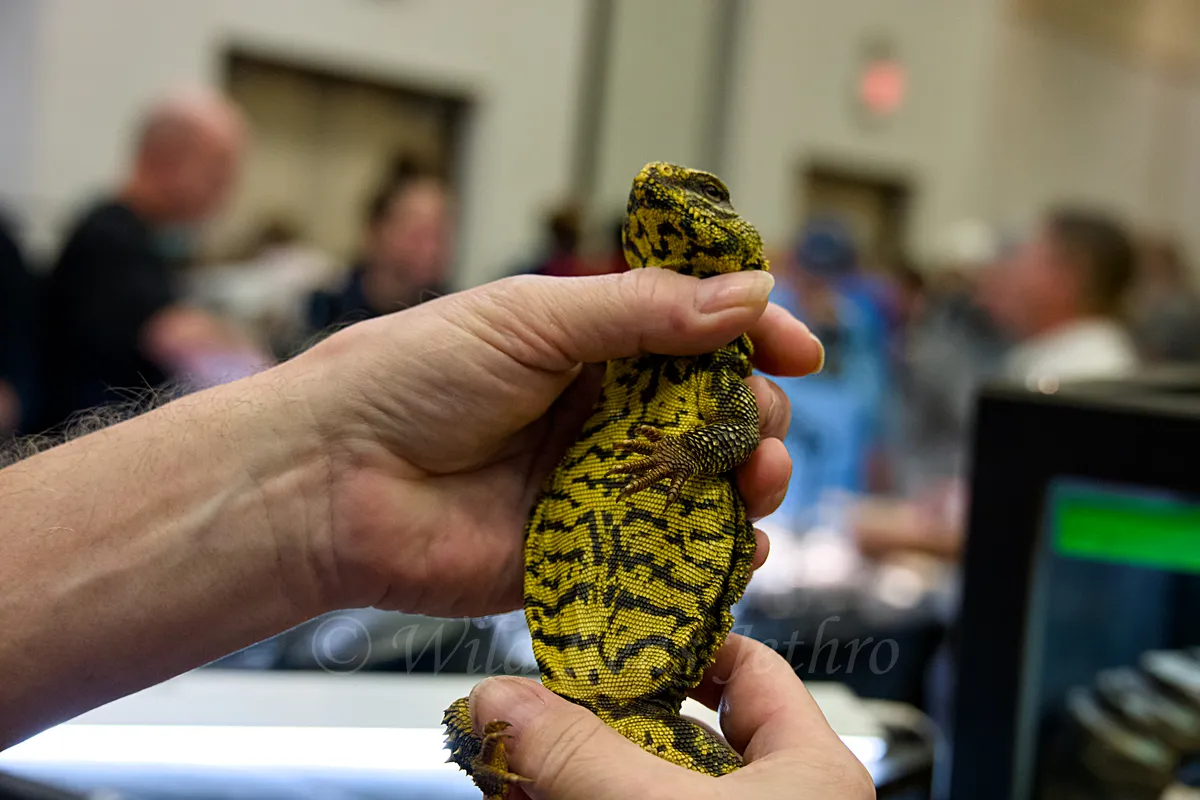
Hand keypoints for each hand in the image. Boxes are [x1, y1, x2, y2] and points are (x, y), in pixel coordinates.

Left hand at [282, 269, 823, 615]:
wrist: (330, 482)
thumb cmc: (411, 378)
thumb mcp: (530, 319)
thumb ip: (642, 312)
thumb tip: (749, 292)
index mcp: (589, 343)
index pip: (695, 332)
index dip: (755, 336)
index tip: (799, 350)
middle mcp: (600, 413)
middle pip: (714, 411)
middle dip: (755, 413)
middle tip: (753, 421)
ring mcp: (595, 485)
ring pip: (704, 483)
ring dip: (749, 479)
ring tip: (754, 476)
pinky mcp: (584, 554)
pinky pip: (668, 555)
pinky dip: (715, 553)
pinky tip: (737, 544)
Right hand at [464, 634, 875, 798]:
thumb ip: (579, 756)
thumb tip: (500, 698)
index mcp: (810, 774)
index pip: (746, 670)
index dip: (678, 644)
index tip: (606, 635)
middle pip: (678, 736)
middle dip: (599, 719)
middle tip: (536, 703)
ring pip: (641, 790)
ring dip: (576, 775)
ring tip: (514, 758)